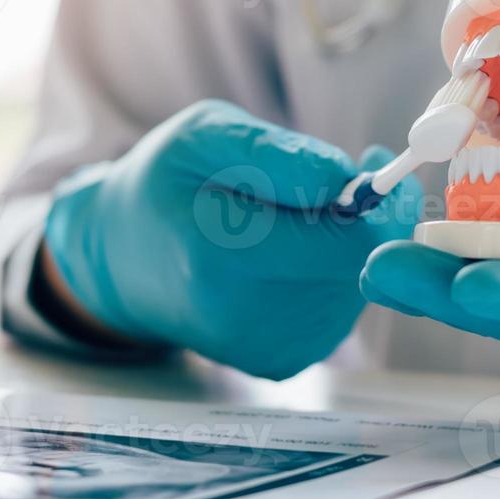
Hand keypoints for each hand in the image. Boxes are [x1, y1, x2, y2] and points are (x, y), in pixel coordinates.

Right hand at [44, 99, 419, 378]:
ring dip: (349, 247)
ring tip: (304, 212)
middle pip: (360, 268)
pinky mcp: (277, 361)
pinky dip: (332, 275)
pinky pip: (339, 312)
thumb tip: (346, 179)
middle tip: (345, 179)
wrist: (121, 258)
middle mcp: (242, 317)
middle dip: (368, 220)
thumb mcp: (204, 136)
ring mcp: (262, 348)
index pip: (347, 243)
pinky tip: (297, 250)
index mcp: (220, 255)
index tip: (371, 162)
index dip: (378, 201)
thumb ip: (276, 153)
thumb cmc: (164, 185)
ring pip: (355, 290)